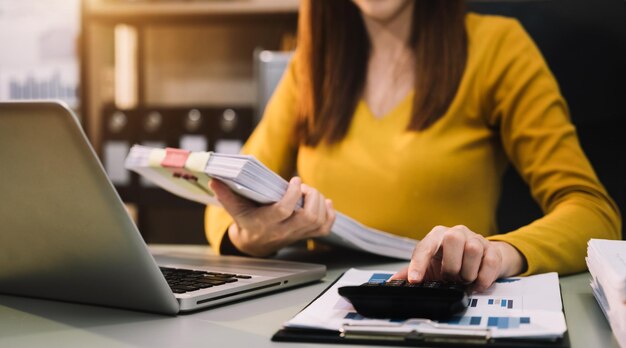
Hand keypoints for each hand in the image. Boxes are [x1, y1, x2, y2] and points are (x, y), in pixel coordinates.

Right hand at [209, 177, 335, 256]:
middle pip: (308, 217)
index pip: (284, 211)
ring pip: (318, 222)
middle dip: (311, 197)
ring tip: (311, 193)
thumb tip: (214, 180)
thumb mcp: (234, 209)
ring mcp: (297, 235)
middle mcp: (284, 231)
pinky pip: (325, 229)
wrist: (255, 245)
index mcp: (266, 223)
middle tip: (304, 188)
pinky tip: (325, 202)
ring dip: (320, 203)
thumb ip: (225, 195)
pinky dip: (330, 214)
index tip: (294, 180)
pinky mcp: (306, 236)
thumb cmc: (246, 222)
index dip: (293, 194)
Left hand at [391, 225, 525, 291]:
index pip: (425, 246)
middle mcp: (456, 233)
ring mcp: (476, 239)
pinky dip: (483, 278)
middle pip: (453, 239)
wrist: (480, 259)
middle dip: (451, 265)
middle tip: (450, 278)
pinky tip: (477, 284)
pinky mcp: (493, 250)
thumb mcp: (430, 266)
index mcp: (437, 236)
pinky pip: (490, 262)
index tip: (415, 280)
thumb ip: (411, 273)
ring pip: (473, 249)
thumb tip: (392, 281)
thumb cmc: (450, 261)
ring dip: (468, 272)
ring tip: (464, 280)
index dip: (419, 263)